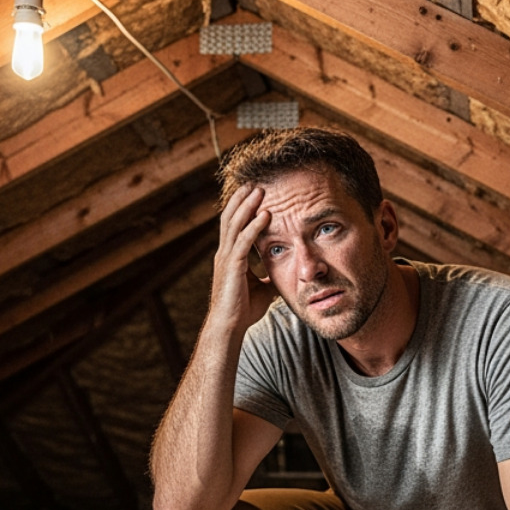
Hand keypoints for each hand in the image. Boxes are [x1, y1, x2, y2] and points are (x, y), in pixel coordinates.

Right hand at [208, 185, 275, 333]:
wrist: (229, 327)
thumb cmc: (243, 311)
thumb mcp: (262, 289)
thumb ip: (270, 277)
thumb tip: (284, 274)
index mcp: (230, 257)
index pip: (233, 225)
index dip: (242, 208)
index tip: (253, 193)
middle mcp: (225, 253)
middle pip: (230, 217)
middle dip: (242, 198)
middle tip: (254, 182)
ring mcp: (226, 258)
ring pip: (235, 223)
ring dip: (248, 205)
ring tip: (259, 189)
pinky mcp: (233, 266)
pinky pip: (244, 240)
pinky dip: (254, 225)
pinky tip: (266, 214)